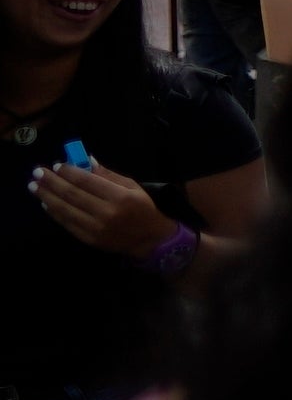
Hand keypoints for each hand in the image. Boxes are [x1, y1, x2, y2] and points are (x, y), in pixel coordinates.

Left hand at [29, 162, 164, 259]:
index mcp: (119, 197)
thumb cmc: (142, 208)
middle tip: (38, 172)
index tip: (56, 165)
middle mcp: (106, 213)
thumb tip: (86, 161)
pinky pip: (67, 223)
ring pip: (65, 209)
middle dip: (52, 182)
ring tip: (34, 186)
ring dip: (47, 196)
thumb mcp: (132, 186)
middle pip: (72, 194)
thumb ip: (108, 175)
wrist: (149, 239)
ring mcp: (95, 228)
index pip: (87, 181)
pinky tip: (46, 202)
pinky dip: (54, 212)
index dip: (69, 172)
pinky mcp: (88, 239)